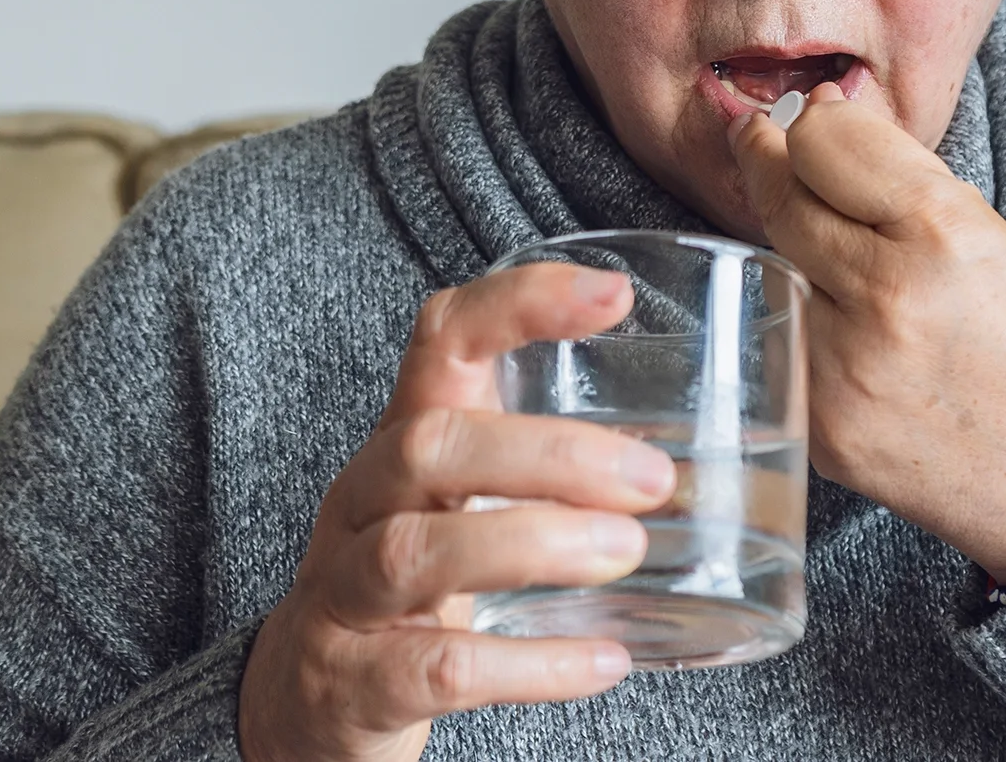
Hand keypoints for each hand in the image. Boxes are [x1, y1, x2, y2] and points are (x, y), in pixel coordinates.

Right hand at [237, 264, 676, 761]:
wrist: (304, 709)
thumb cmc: (408, 595)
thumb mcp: (457, 514)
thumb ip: (544, 482)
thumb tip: (701, 473)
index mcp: (400, 445)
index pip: (440, 341)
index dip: (518, 306)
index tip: (612, 296)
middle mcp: (363, 504)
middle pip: (429, 445)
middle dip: (547, 453)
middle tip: (651, 480)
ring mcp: (345, 595)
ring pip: (416, 550)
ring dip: (532, 545)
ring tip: (624, 552)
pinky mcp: (352, 684)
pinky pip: (437, 667)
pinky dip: (529, 667)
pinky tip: (603, 663)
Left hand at [728, 84, 1005, 582]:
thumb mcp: (998, 242)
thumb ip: (906, 183)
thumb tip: (820, 122)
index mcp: (945, 235)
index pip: (825, 138)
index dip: (818, 120)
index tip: (814, 116)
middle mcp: (884, 297)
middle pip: (778, 192)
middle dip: (769, 157)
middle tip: (763, 139)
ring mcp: (840, 367)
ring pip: (767, 262)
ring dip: (784, 241)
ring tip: (815, 234)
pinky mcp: (816, 423)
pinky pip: (780, 335)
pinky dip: (796, 314)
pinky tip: (833, 314)